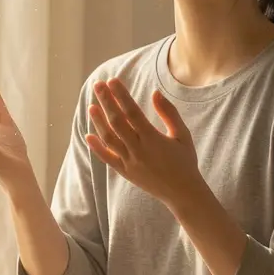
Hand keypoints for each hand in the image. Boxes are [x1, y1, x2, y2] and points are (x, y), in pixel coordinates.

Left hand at [86, 79, 201, 210]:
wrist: (183, 193)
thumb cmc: (185, 161)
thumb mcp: (182, 134)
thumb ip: (169, 113)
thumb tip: (155, 93)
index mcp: (153, 138)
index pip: (132, 112)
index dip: (121, 95)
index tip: (112, 81)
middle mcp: (138, 150)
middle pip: (117, 122)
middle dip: (106, 102)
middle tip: (98, 85)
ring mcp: (130, 162)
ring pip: (109, 139)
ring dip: (99, 122)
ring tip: (92, 106)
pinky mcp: (125, 172)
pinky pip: (107, 159)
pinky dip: (97, 148)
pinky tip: (88, 136)